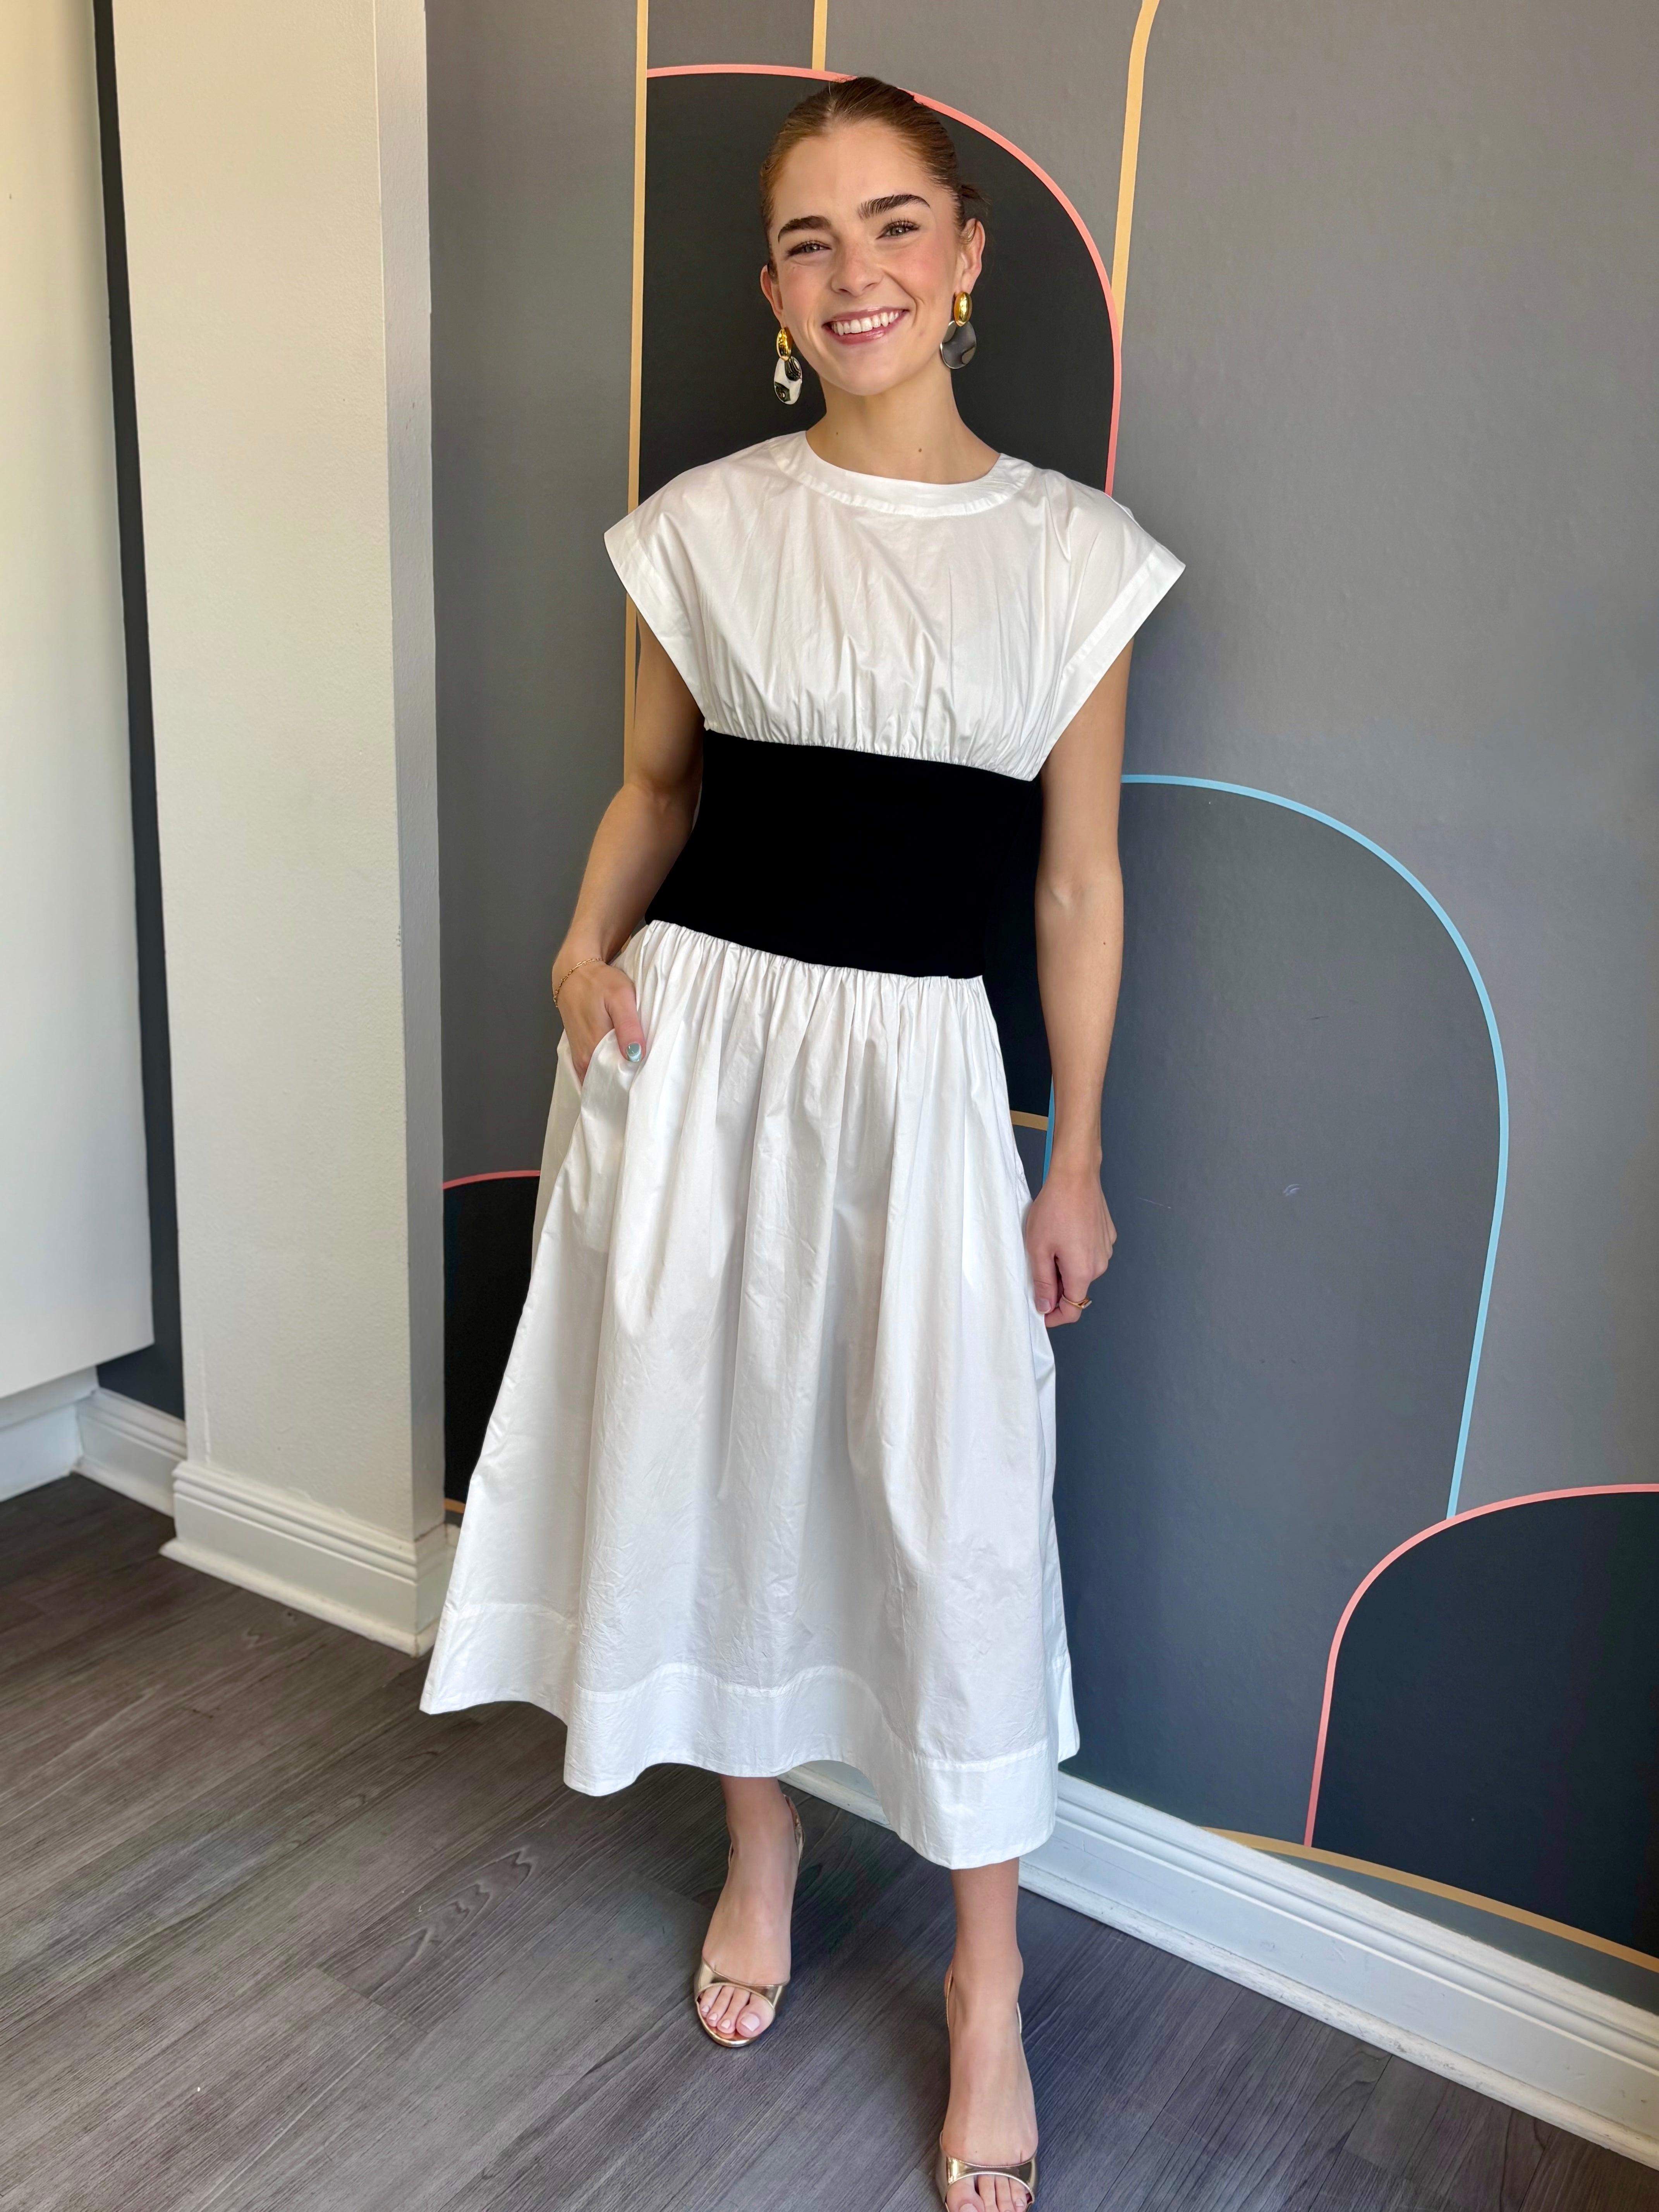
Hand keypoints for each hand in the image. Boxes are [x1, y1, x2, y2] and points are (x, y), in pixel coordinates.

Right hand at [553, 958, 645, 1081]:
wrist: (574, 972)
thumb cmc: (599, 983)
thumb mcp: (620, 998)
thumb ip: (628, 1027)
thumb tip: (636, 1055)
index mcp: (593, 1049)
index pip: (616, 1083)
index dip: (632, 1086)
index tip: (648, 1085)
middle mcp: (583, 1059)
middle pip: (609, 1084)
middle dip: (626, 1085)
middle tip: (647, 1082)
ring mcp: (579, 1057)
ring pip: (601, 1078)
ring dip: (617, 1079)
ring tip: (636, 1076)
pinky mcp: (579, 1052)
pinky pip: (595, 1071)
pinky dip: (607, 1071)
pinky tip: (621, 1066)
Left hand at [1024, 1163, 1115, 1326]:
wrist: (1076, 1176)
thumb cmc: (1054, 1209)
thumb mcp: (1038, 1249)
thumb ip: (1043, 1282)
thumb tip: (1045, 1307)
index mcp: (1083, 1272)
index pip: (1072, 1310)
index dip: (1054, 1316)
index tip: (1040, 1313)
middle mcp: (1100, 1264)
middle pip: (1077, 1289)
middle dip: (1057, 1287)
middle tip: (1037, 1266)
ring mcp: (1106, 1249)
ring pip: (1082, 1271)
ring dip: (1066, 1267)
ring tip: (1050, 1244)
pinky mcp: (1107, 1235)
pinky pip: (1089, 1254)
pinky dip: (1076, 1252)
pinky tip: (1064, 1232)